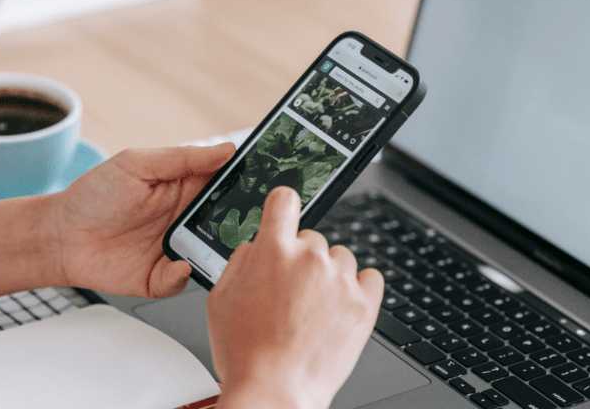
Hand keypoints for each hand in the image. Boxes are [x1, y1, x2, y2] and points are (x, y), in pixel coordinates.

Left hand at [51, 144, 234, 297]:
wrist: (59, 236)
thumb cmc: (94, 195)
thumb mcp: (137, 164)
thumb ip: (183, 158)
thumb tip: (228, 149)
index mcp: (186, 188)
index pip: (226, 185)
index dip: (246, 183)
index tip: (264, 182)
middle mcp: (186, 219)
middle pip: (228, 223)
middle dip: (241, 223)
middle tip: (249, 221)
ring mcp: (176, 249)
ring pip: (212, 255)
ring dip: (217, 252)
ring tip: (214, 247)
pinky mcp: (160, 277)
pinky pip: (184, 280)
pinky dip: (183, 275)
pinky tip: (176, 265)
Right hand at [208, 187, 384, 408]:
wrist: (275, 392)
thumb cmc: (246, 353)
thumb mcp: (220, 299)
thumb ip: (240, 259)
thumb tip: (257, 243)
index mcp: (273, 250)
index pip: (285, 200)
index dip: (283, 208)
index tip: (285, 215)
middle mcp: (311, 257)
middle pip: (311, 237)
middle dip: (300, 259)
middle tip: (289, 294)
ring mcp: (341, 279)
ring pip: (339, 258)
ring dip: (328, 275)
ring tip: (312, 310)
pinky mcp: (365, 302)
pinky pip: (370, 276)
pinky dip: (358, 288)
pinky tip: (339, 307)